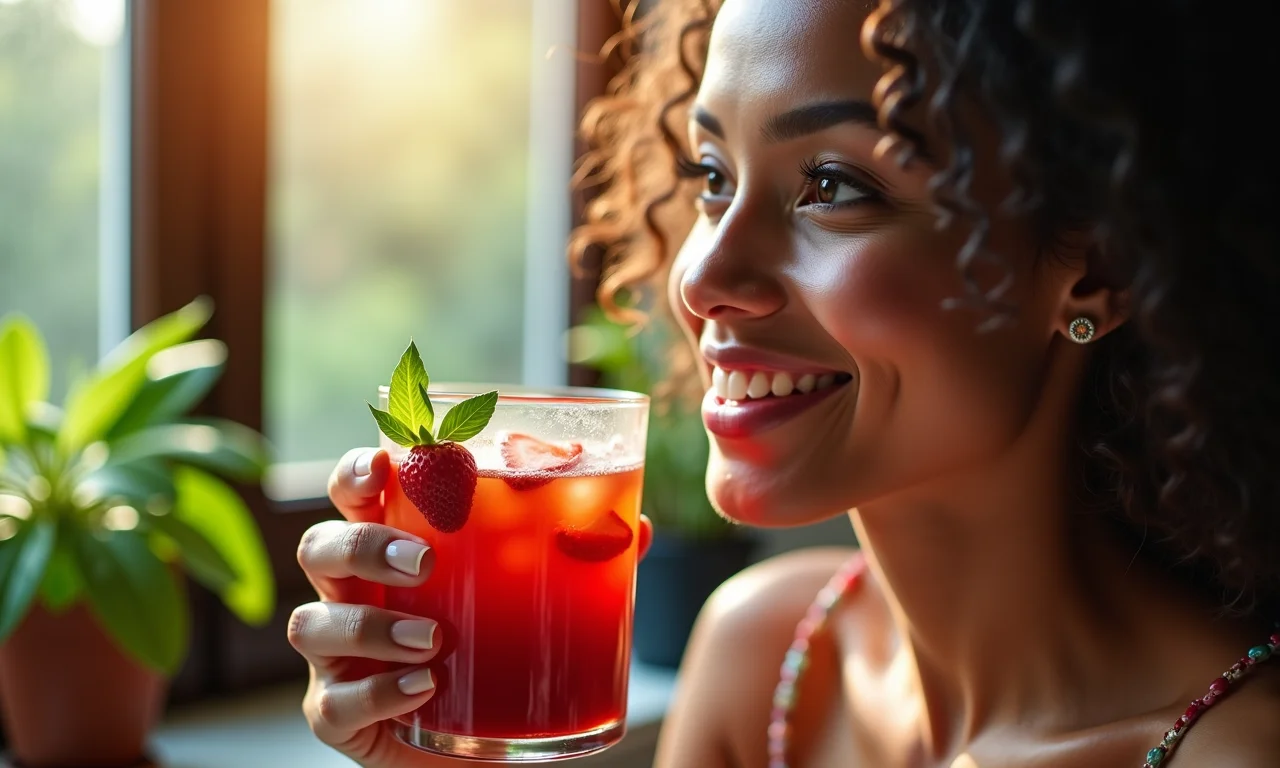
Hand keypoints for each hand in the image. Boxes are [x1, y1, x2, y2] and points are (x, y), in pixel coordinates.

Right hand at [290, 447, 652, 766]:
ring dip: (371, 627)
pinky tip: (423, 688)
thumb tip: (638, 527)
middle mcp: (352, 594)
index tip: (381, 463)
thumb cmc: (493, 653)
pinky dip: (379, 694)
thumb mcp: (532, 603)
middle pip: (320, 548)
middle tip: (422, 560)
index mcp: (391, 548)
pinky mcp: (338, 714)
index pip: (354, 496)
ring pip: (313, 624)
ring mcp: (336, 657)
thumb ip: (577, 561)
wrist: (475, 744)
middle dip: (363, 545)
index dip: (355, 473)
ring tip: (433, 639)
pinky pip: (336, 703)